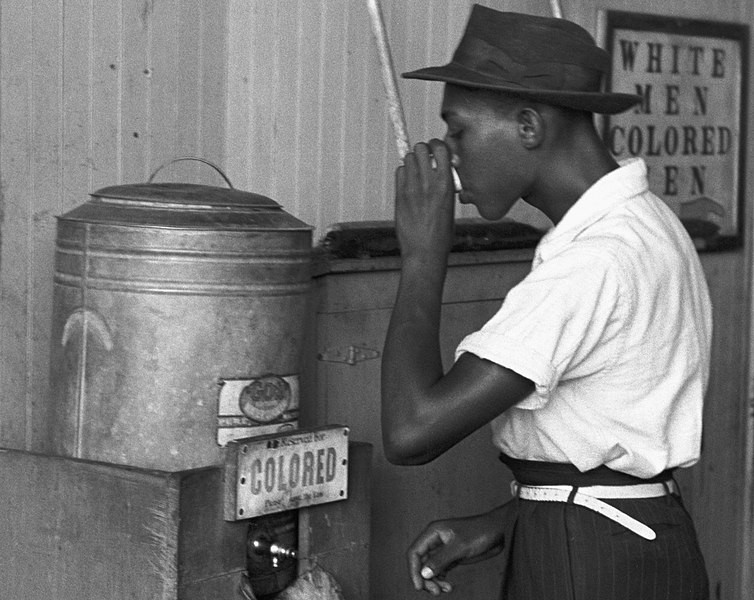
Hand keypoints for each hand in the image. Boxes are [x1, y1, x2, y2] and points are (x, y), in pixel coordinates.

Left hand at [395, 139, 455, 263]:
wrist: (425, 252)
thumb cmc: (441, 233)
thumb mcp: (450, 205)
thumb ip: (445, 185)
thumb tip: (441, 170)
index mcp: (447, 184)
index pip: (440, 149)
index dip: (437, 146)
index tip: (436, 151)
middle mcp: (429, 183)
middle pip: (420, 148)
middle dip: (422, 151)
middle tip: (425, 160)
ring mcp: (412, 188)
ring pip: (408, 158)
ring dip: (412, 162)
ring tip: (416, 174)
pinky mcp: (400, 195)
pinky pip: (399, 172)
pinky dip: (403, 174)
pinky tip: (408, 184)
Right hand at [407, 503, 511, 594]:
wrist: (499, 530)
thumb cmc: (479, 532)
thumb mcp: (459, 547)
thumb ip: (440, 560)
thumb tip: (424, 573)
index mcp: (433, 533)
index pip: (415, 552)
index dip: (413, 570)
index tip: (419, 586)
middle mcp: (435, 540)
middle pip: (421, 562)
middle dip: (425, 578)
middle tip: (436, 592)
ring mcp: (443, 549)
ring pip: (430, 568)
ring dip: (434, 581)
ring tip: (445, 590)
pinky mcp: (452, 556)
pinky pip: (440, 570)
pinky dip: (441, 579)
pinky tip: (448, 586)